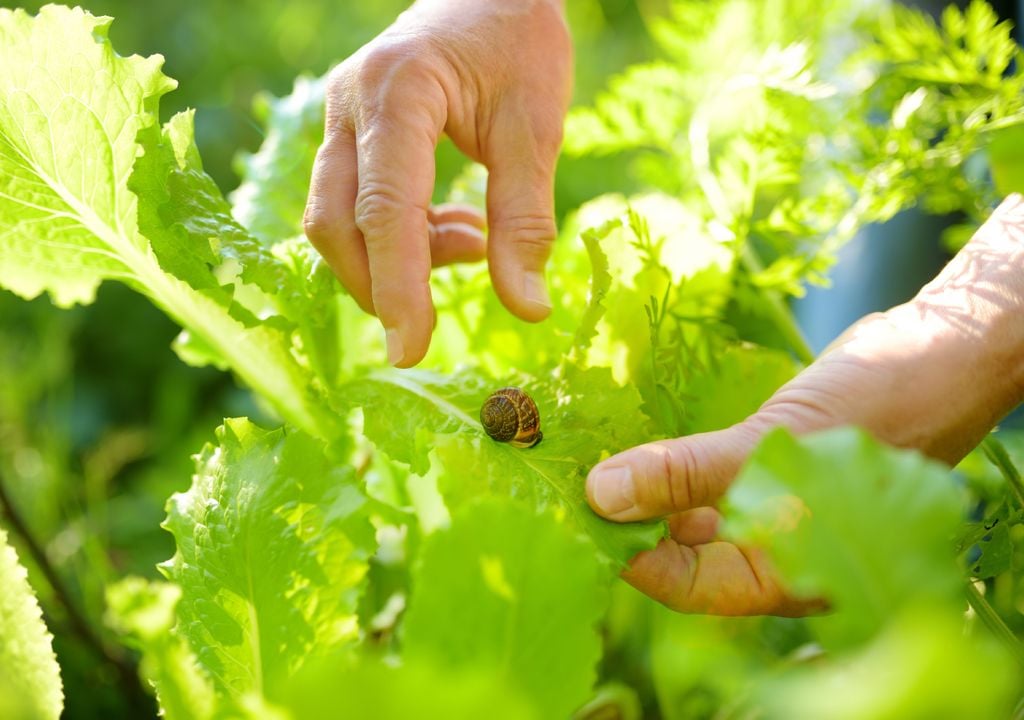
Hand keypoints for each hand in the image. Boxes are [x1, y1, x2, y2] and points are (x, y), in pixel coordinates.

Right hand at [304, 0, 571, 366]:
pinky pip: (353, 205)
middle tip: (435, 322)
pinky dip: (400, 238)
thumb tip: (527, 309)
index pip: (386, 209)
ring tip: (472, 244)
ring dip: (395, 260)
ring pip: (336, 219)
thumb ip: (526, 219)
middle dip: (382, 284)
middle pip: (337, 222)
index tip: (411, 352)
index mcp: (399, 90)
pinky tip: (456, 231)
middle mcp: (351, 103)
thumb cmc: (519, 41)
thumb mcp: (537, 126)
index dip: (398, 287)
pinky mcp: (348, 134)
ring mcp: (340, 117)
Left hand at [586, 194, 1023, 615]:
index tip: (570, 514)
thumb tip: (601, 496)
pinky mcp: (770, 466)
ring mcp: (774, 507)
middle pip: (683, 550)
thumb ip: (688, 477)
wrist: (946, 348)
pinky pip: (708, 474)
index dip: (625, 553)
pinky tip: (635, 440)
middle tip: (564, 480)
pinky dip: (672, 461)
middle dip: (625, 517)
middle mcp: (776, 550)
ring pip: (692, 510)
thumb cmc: (882, 408)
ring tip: (586, 456)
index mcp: (786, 573)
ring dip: (643, 486)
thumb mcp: (776, 448)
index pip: (684, 584)